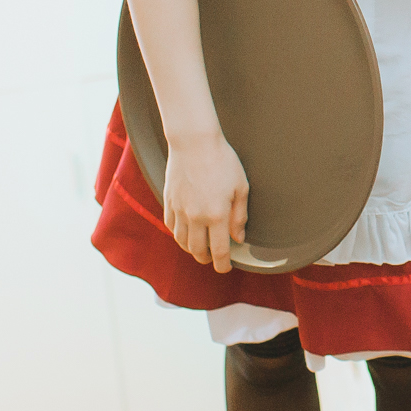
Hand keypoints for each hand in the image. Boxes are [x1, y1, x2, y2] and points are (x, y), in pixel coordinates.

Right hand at [160, 131, 247, 273]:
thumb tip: (239, 238)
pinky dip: (178, 234)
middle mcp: (196, 217)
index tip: (225, 268)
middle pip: (198, 251)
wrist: (194, 142)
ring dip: (191, 249)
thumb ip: (239, 216)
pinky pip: (171, 226)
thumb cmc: (222, 161)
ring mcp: (180, 210)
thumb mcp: (241, 187)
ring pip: (182, 241)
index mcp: (217, 215)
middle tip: (213, 259)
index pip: (220, 250)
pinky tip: (186, 232)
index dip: (223, 264)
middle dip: (207, 259)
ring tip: (200, 248)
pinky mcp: (169, 201)